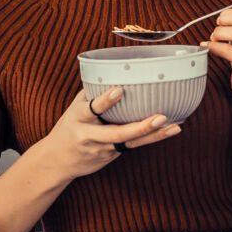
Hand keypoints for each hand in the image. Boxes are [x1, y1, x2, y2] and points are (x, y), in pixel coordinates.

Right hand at [45, 87, 180, 181]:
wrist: (57, 161)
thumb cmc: (69, 126)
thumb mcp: (74, 108)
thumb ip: (92, 93)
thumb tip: (114, 69)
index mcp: (79, 118)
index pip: (92, 109)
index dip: (105, 101)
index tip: (119, 91)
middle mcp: (91, 135)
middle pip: (117, 133)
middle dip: (140, 127)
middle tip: (160, 117)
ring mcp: (102, 149)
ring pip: (130, 143)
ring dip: (154, 135)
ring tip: (174, 127)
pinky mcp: (111, 156)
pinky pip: (133, 146)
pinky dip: (152, 138)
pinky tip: (169, 130)